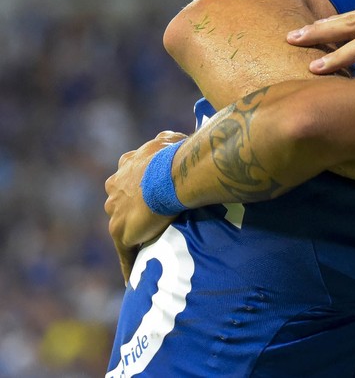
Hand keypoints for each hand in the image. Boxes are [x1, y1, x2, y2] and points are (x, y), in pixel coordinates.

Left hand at [104, 131, 187, 281]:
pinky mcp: (120, 233)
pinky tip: (134, 280)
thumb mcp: (171, 140)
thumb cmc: (175, 156)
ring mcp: (115, 212)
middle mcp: (114, 189)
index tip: (154, 192)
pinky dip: (129, 265)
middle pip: (122, 204)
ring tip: (150, 248)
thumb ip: (167, 142)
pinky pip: (125, 254)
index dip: (142, 186)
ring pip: (123, 227)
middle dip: (134, 210)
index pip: (130, 179)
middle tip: (155, 220)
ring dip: (134, 235)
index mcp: (125, 166)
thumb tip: (173, 140)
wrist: (171, 175)